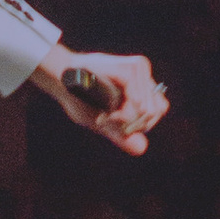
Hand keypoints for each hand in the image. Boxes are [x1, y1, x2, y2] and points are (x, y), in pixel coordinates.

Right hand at [30, 50, 167, 154]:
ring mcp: (138, 70)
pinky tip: (106, 113)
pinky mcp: (131, 70)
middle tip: (108, 119)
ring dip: (123, 121)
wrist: (61, 78)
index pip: (158, 108)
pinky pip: (137, 105)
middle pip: (154, 112)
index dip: (141, 123)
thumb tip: (142, 148)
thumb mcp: (103, 120)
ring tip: (104, 115)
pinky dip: (121, 115)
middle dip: (131, 125)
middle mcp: (142, 73)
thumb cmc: (79, 97)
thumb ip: (122, 133)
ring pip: (146, 111)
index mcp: (139, 83)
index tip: (116, 122)